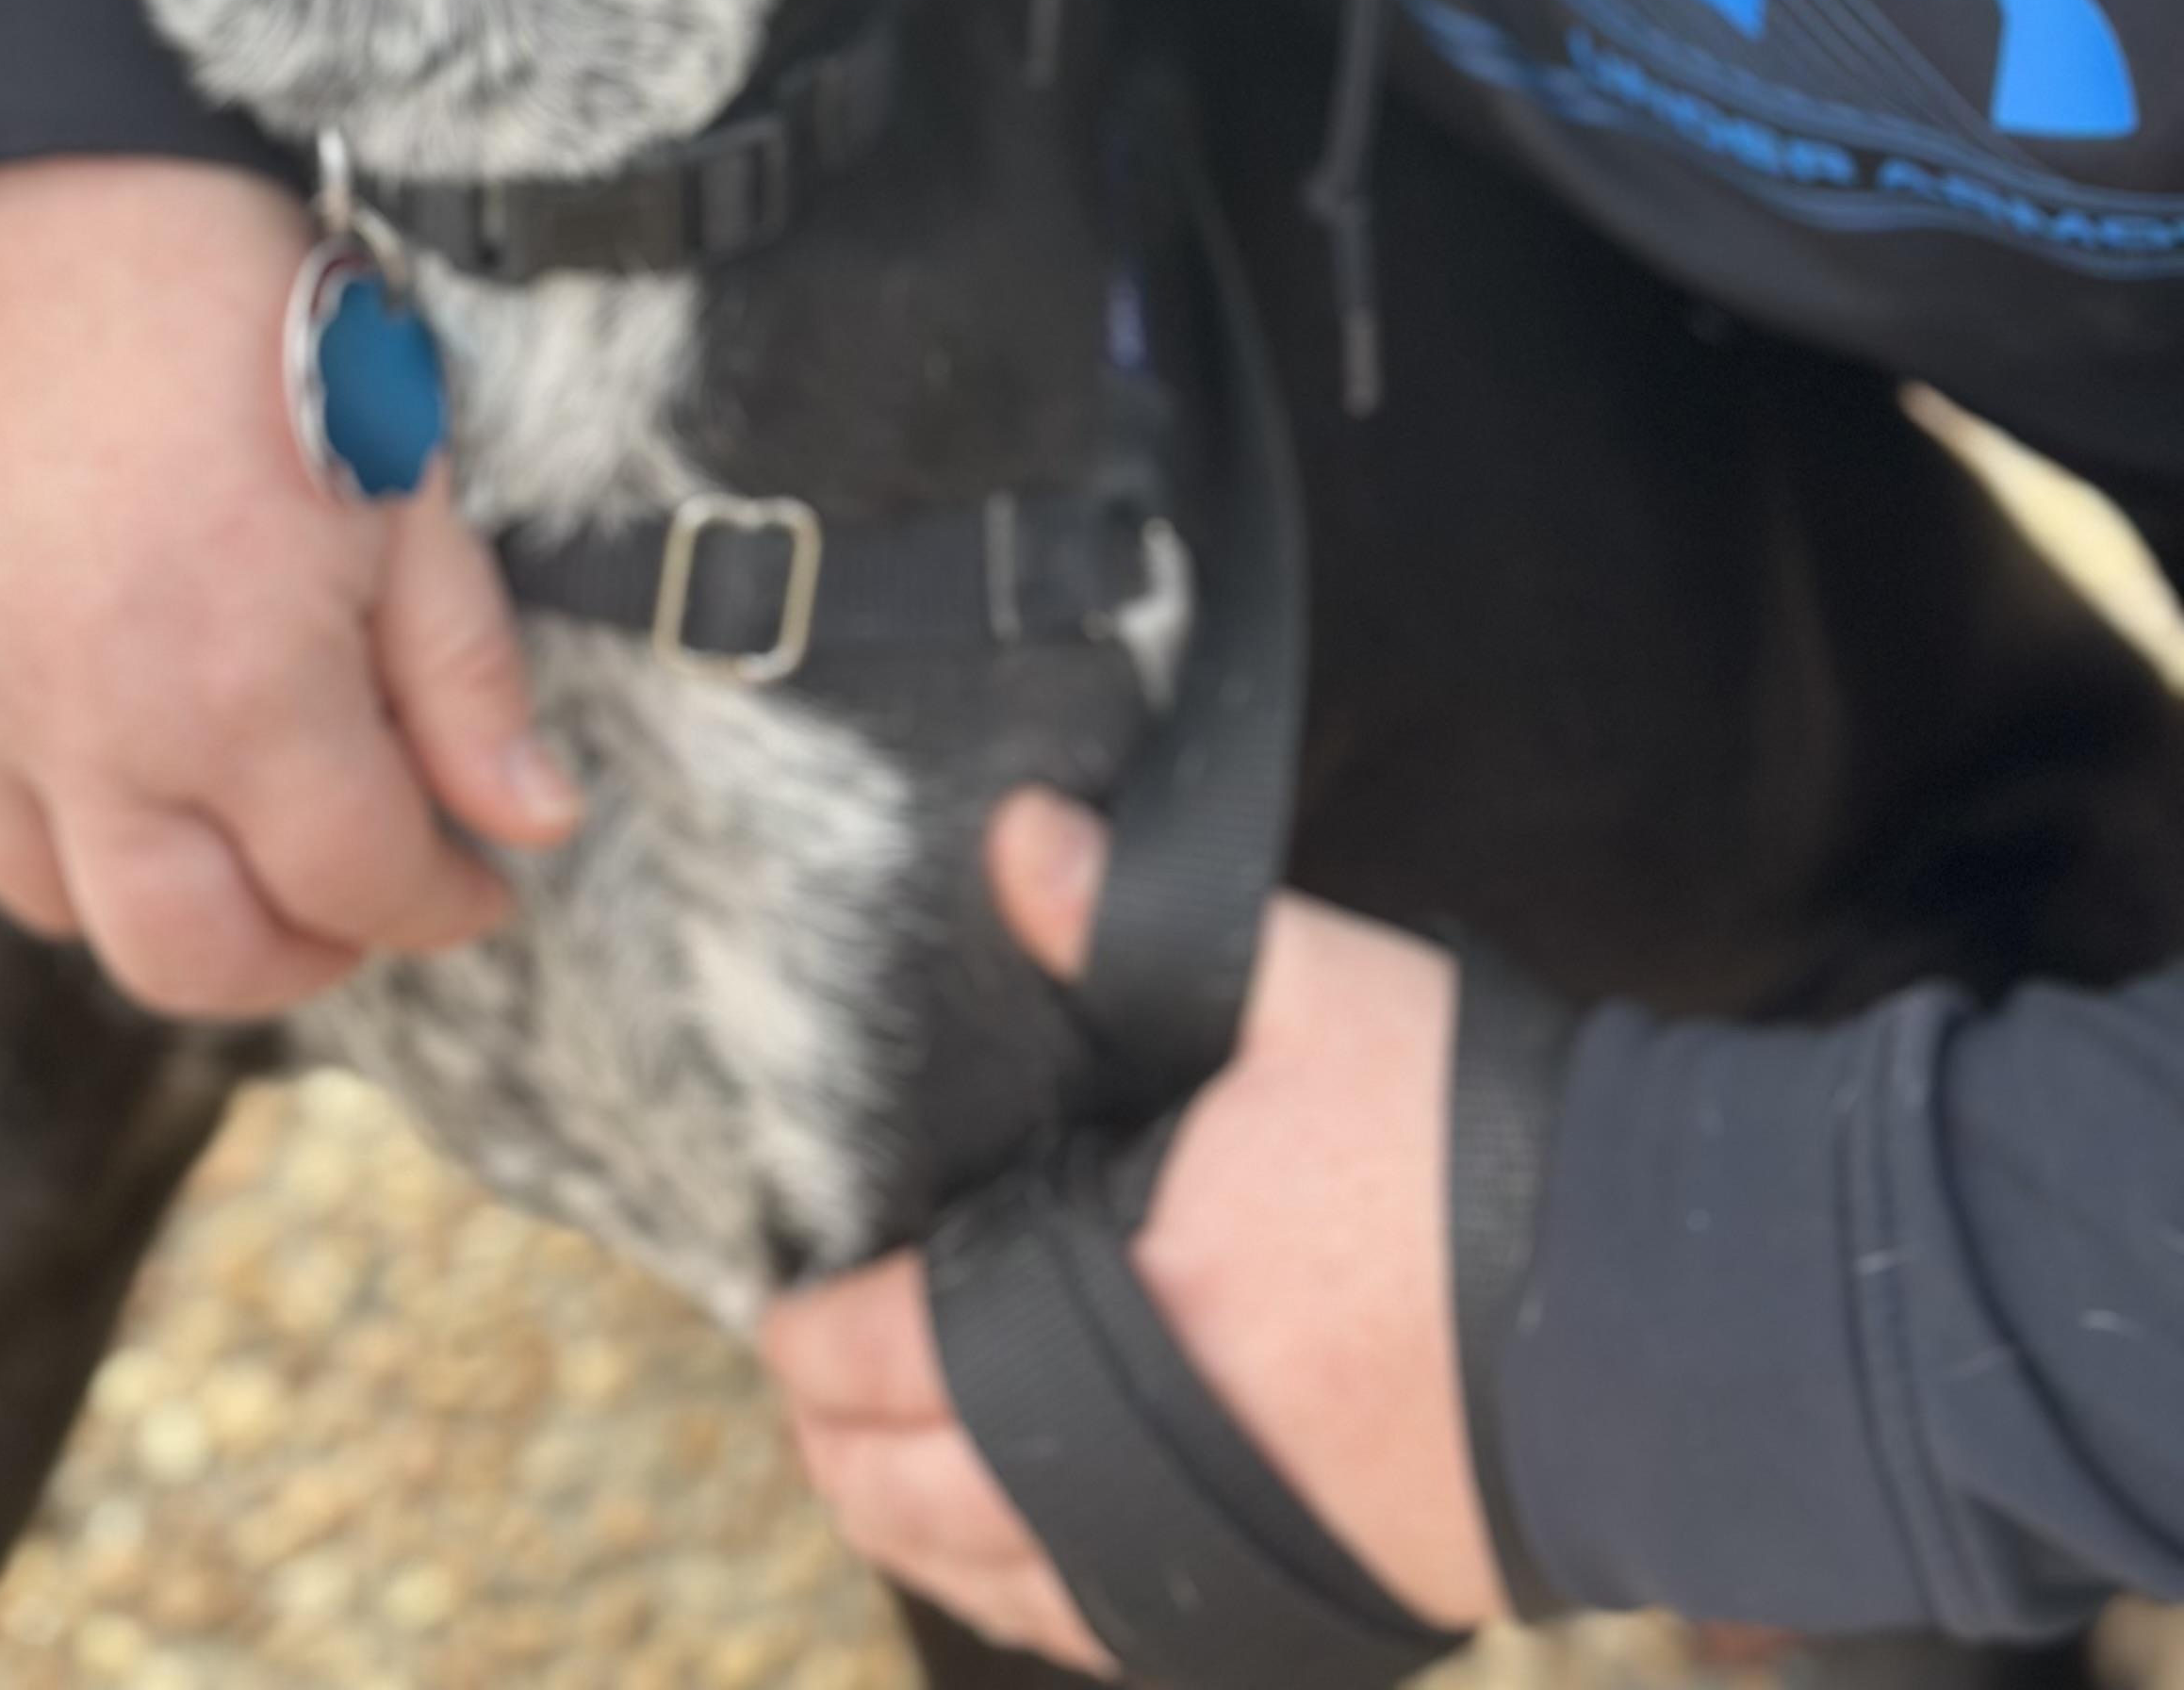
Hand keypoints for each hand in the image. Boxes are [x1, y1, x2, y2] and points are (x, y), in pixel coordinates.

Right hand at [0, 156, 579, 1018]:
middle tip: (377, 890)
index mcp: (242, 685)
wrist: (31, 179)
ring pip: (68, 907)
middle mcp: (94, 730)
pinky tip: (145, 751)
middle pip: (198, 956)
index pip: (359, 877)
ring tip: (258, 844)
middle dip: (311, 955)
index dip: (444, 898)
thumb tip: (532, 822)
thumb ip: (462, 666)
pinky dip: (71, 825)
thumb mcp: (406, 463)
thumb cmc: (245, 300)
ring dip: (177, 912)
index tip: (487, 875)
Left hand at [759, 796, 1503, 1663]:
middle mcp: (1149, 1459)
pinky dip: (1020, 1601)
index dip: (820, 1341)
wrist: (1658, 1322)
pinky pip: (1100, 1636)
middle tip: (802, 1391)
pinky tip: (1009, 1560)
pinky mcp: (1295, 1604)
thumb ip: (1131, 915)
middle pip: (919, 1495)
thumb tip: (1011, 832)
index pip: (904, 1354)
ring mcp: (1219, 1556)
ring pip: (995, 1585)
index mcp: (1132, 1298)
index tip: (783, 1312)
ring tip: (870, 1472)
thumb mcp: (1301, 987)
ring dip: (912, 1530)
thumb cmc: (1477, 1149)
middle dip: (838, 1445)